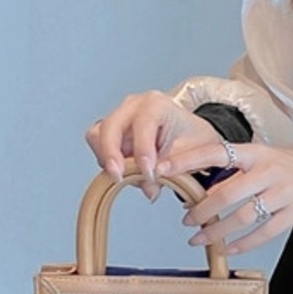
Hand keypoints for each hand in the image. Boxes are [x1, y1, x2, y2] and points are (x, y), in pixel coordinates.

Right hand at [85, 89, 223, 200]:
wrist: (194, 136)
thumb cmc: (194, 138)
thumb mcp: (195, 154)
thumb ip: (173, 169)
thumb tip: (150, 188)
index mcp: (156, 105)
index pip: (143, 123)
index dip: (142, 150)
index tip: (148, 172)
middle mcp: (134, 107)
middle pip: (109, 127)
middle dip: (111, 155)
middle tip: (120, 177)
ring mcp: (120, 118)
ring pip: (97, 136)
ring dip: (109, 159)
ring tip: (129, 176)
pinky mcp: (112, 133)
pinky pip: (99, 147)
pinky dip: (108, 162)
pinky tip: (126, 172)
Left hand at [157, 139, 292, 253]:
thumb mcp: (265, 156)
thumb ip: (237, 167)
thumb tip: (199, 181)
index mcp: (256, 152)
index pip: (215, 152)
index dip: (187, 160)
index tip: (163, 168)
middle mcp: (268, 171)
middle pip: (226, 194)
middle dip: (201, 211)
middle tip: (186, 221)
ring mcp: (282, 193)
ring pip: (242, 218)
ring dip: (217, 232)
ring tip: (200, 239)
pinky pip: (263, 233)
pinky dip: (242, 244)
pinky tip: (229, 249)